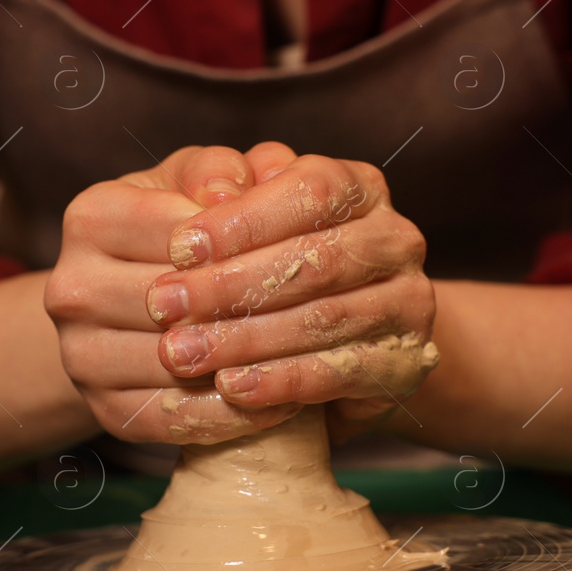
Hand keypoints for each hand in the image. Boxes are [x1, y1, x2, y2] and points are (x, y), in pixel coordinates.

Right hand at [44, 147, 301, 443]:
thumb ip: (220, 172)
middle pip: (174, 302)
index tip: (304, 248)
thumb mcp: (197, 184)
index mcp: (90, 216)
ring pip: (175, 363)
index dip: (243, 242)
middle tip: (322, 310)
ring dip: (245, 365)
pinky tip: (282, 401)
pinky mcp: (104, 410)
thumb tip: (238, 187)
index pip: (178, 231)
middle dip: (247, 306)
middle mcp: (70, 286)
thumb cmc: (182, 226)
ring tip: (311, 357)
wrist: (134, 302)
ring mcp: (79, 355)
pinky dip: (232, 415)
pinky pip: (175, 419)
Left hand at [147, 145, 437, 439]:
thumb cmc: (270, 258)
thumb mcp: (241, 211)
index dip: (243, 220)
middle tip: (164, 306)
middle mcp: (395, 239)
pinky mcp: (403, 365)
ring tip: (182, 353)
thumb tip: (213, 189)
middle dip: (231, 285)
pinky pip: (339, 374)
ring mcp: (408, 303)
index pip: (310, 191)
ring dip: (245, 339)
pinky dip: (281, 382)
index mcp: (360, 188)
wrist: (339, 340)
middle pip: (316, 259)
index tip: (179, 248)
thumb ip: (223, 183)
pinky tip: (231, 387)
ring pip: (325, 320)